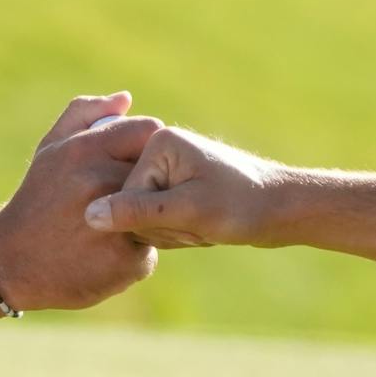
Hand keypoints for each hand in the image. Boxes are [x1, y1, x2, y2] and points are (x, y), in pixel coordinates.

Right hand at [0, 93, 162, 309]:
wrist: (11, 261)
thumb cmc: (37, 198)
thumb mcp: (51, 149)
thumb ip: (86, 115)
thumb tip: (126, 99)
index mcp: (85, 151)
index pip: (148, 132)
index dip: (147, 146)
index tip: (137, 161)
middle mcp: (101, 183)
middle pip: (159, 173)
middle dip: (150, 183)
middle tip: (126, 199)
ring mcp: (116, 223)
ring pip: (159, 213)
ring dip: (145, 219)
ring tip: (114, 227)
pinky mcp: (125, 260)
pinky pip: (149, 251)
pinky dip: (133, 254)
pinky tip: (106, 255)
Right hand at [83, 125, 290, 248]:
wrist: (284, 210)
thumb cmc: (242, 205)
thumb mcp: (188, 212)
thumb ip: (138, 213)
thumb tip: (90, 216)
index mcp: (159, 143)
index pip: (124, 195)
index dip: (156, 221)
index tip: (193, 218)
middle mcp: (159, 152)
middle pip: (132, 207)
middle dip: (166, 227)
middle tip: (202, 223)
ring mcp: (168, 171)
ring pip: (146, 220)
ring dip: (175, 233)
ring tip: (207, 226)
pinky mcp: (178, 188)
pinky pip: (161, 222)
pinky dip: (181, 233)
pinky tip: (204, 230)